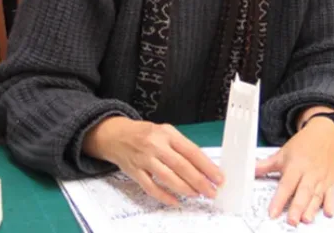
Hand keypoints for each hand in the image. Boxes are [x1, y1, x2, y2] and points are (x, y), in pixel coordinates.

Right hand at [83, 117, 224, 206]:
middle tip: (211, 191)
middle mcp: (156, 145)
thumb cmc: (145, 134)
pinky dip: (164, 196)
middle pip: (182, 166)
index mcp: (167, 133)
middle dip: (199, 181)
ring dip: (185, 189)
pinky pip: (151, 187)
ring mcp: (144, 159)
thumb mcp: (165, 132)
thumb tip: (203, 167)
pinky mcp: (134, 171)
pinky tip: (175, 201)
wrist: (116, 135)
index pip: (191, 151)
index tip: (218, 177)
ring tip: (197, 195)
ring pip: (168, 177)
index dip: (207, 166)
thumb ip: (182, 147)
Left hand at [255, 118, 333, 225]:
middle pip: (303, 192)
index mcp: (295, 165)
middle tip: (292, 221)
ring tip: (306, 220)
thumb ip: (267, 165)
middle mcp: (310, 173)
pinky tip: (328, 213)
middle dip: (297, 207)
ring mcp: (322, 177)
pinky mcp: (331, 181)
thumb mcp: (283, 152)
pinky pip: (332, 193)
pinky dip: (331, 203)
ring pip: (317, 195)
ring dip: (312, 208)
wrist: (325, 133)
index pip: (286, 184)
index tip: (273, 212)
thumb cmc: (303, 144)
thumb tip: (251, 170)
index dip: (279, 199)